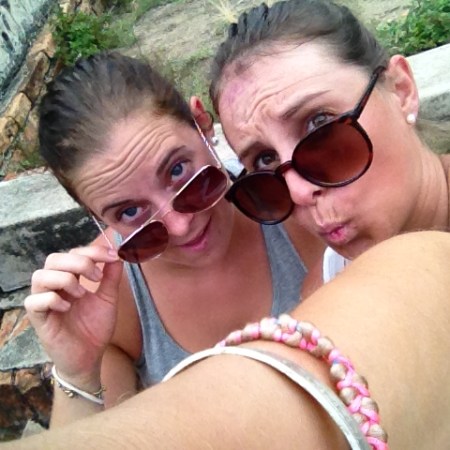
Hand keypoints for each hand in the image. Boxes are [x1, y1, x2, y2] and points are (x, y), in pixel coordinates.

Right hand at [24, 245, 122, 387]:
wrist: (90, 357)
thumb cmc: (95, 327)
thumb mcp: (108, 298)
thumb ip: (111, 276)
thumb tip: (118, 253)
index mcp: (70, 278)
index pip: (73, 253)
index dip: (92, 251)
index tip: (113, 256)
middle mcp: (54, 286)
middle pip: (54, 259)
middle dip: (79, 262)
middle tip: (97, 276)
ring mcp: (44, 301)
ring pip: (40, 276)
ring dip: (64, 279)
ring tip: (82, 294)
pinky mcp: (38, 319)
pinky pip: (33, 301)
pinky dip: (52, 299)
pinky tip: (68, 307)